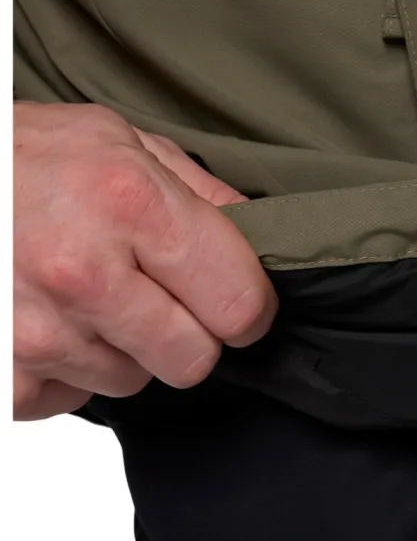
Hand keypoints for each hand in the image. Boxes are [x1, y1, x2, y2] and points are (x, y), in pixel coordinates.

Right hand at [13, 102, 277, 418]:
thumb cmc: (22, 155)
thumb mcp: (120, 141)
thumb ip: (202, 195)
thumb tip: (266, 241)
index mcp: (131, 204)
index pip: (239, 305)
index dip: (247, 308)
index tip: (234, 299)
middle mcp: (83, 273)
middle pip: (194, 360)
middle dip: (189, 334)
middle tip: (157, 296)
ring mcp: (35, 332)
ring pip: (133, 382)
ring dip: (123, 349)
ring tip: (85, 294)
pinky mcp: (2, 374)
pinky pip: (69, 399)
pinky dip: (65, 371)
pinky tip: (46, 318)